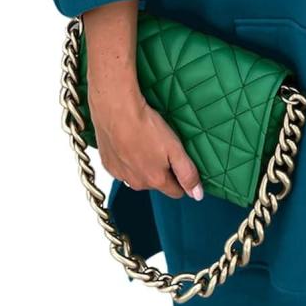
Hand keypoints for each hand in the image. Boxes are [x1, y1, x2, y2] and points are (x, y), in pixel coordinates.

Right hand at [89, 83, 203, 199]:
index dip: (181, 179)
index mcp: (155, 180)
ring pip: (139, 176)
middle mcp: (137, 183)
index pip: (175, 191)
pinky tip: (130, 142)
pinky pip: (123, 168)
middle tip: (163, 147)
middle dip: (162, 170)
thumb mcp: (175, 149)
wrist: (116, 110)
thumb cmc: (147, 126)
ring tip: (146, 142)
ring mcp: (120, 175)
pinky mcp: (108, 165)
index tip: (181, 163)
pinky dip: (128, 159)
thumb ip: (187, 173)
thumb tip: (197, 194)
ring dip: (144, 165)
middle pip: (157, 183)